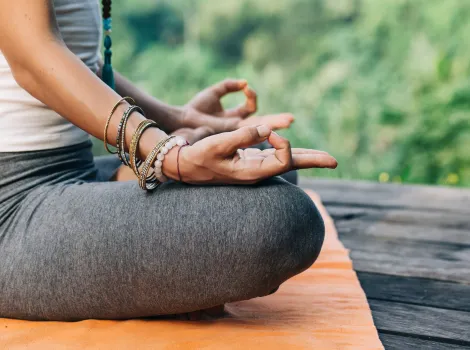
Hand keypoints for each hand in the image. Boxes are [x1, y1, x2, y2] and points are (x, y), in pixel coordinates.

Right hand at [163, 125, 336, 184]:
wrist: (186, 167)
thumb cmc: (199, 157)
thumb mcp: (217, 145)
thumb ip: (242, 136)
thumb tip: (267, 128)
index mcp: (253, 172)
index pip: (283, 158)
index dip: (282, 141)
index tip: (269, 130)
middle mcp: (258, 173)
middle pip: (292, 166)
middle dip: (314, 161)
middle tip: (335, 161)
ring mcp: (255, 168)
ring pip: (286, 162)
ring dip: (306, 157)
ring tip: (325, 159)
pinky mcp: (250, 162)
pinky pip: (276, 158)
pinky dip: (289, 153)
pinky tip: (296, 153)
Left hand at [181, 79, 293, 133]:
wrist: (183, 119)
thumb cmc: (196, 107)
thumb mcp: (215, 92)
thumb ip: (229, 85)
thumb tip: (245, 82)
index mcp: (234, 117)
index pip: (250, 108)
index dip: (251, 96)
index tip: (246, 88)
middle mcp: (237, 126)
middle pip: (261, 123)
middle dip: (276, 121)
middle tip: (291, 119)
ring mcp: (235, 131)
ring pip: (259, 128)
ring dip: (274, 124)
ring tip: (289, 121)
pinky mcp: (231, 133)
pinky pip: (248, 129)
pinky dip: (259, 125)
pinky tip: (268, 123)